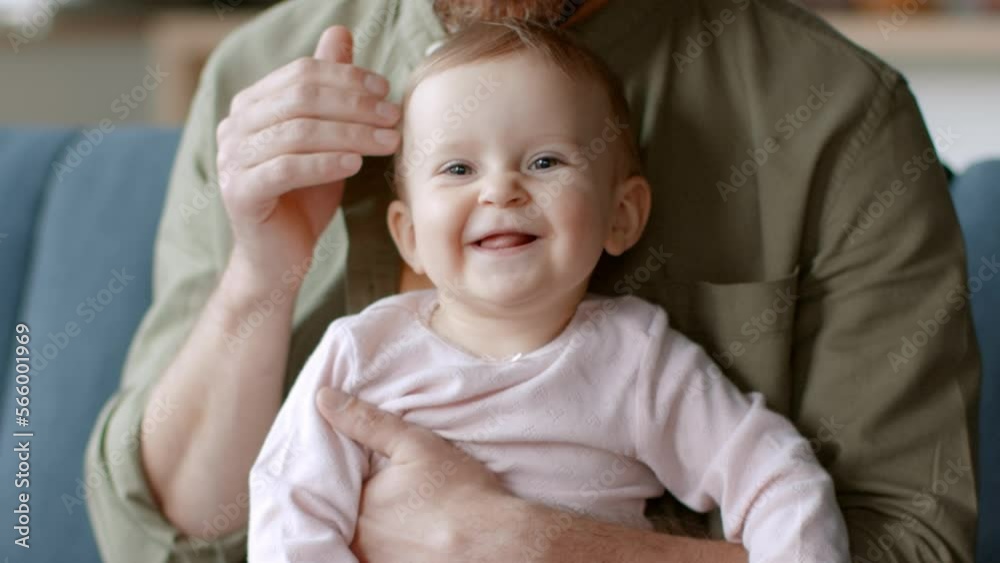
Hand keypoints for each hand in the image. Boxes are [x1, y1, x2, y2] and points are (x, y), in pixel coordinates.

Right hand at [215, 26, 400, 293]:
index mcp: (251, 105)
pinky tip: (356, 164)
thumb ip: (328, 90)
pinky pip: (287, 167)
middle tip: (394, 116)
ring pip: (299, 131)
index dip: (348, 78)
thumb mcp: (324, 139)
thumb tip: (340, 33)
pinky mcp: (240, 192)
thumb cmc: (303, 199)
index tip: (386, 91)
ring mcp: (231, 159)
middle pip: (301, 99)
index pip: (302, 74)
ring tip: (388, 141)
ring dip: (351, 133)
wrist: (278, 259)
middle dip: (355, 104)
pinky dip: (326, 162)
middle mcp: (233, 126)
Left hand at [316, 388, 537, 562]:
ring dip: (378, 531)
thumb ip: (366, 422)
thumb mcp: (416, 445)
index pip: (337, 488)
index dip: (355, 478)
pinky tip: (413, 539)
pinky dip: (393, 549)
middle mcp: (360, 543)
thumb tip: (323, 399)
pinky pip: (384, 559)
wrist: (501, 545)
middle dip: (365, 507)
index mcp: (358, 507)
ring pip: (367, 542)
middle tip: (397, 498)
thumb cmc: (463, 495)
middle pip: (349, 518)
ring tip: (406, 520)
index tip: (376, 474)